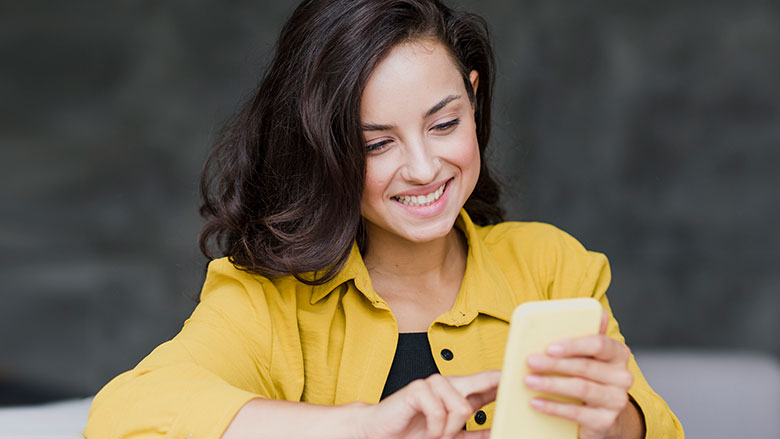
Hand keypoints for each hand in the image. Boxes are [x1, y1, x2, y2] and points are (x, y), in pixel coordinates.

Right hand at [356, 370, 499, 438]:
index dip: (504, 379)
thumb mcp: (449, 435)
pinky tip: (425, 430)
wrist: (379, 433)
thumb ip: (473, 434)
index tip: (523, 375)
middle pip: (480, 381)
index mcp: (457, 393)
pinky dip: (434, 429)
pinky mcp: (417, 389)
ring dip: (448, 429)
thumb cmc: (412, 431)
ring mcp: (432, 384)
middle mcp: (447, 384)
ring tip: (435, 433)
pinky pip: (439, 412)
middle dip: (496, 386)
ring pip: (461, 407)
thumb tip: (498, 432)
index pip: (486, 383)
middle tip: (503, 391)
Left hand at [524, 311, 636, 438]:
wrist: (603, 415)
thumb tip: (597, 311)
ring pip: (581, 388)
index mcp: (618, 353)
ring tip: (529, 380)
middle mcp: (622, 376)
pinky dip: (553, 407)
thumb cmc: (589, 377)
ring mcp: (617, 400)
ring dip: (551, 384)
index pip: (599, 344)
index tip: (550, 346)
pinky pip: (576, 412)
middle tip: (531, 361)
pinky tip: (535, 402)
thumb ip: (587, 334)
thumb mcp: (588, 355)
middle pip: (585, 367)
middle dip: (555, 364)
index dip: (574, 345)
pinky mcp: (606, 421)